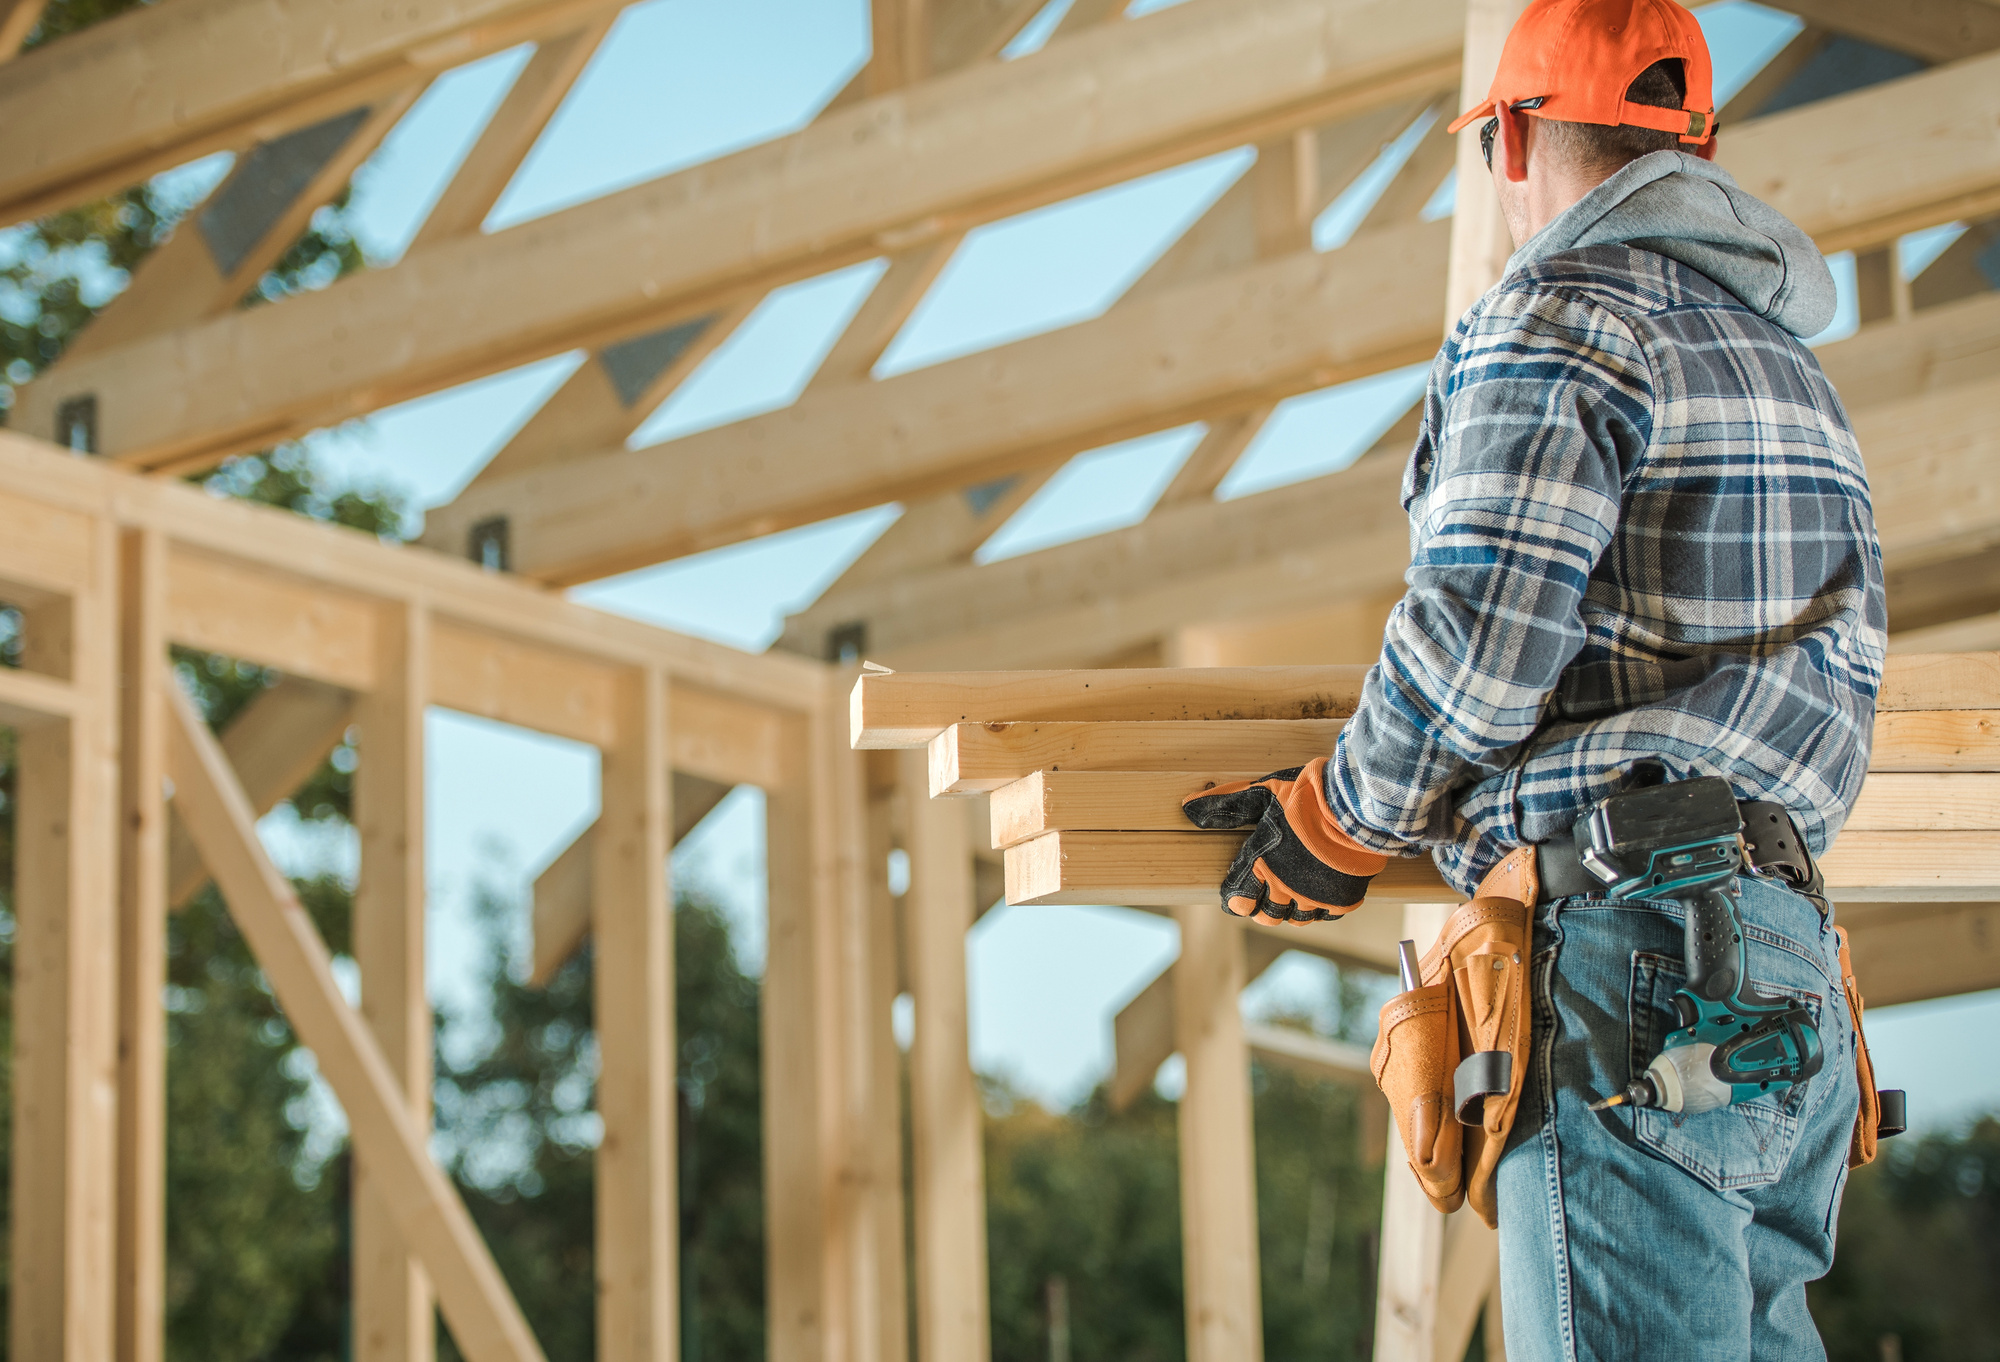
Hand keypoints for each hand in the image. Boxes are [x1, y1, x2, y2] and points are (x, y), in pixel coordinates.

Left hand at [1181, 757, 1387, 921]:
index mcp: (1261, 864)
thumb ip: (1226, 805)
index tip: (1235, 898)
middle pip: (1267, 916)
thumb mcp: (1262, 793)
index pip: (1239, 898)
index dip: (1235, 900)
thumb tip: (1187, 807)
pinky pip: (1325, 915)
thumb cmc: (1306, 797)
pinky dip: (1319, 908)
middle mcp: (1285, 888)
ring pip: (1296, 920)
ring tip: (1291, 897)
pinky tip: (1319, 895)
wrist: (1356, 806)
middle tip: (1263, 898)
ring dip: (1290, 911)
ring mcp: (1314, 897)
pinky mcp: (1342, 900)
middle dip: (1261, 909)